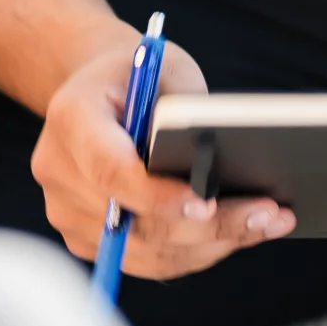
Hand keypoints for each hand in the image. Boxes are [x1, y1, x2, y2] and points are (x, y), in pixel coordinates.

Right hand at [32, 34, 294, 278]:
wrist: (101, 90)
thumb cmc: (138, 73)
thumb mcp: (164, 66)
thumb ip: (183, 110)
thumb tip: (217, 165)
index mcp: (71, 119)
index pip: (110, 172)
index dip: (156, 196)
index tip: (205, 203)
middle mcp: (58, 171)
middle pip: (135, 221)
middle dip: (208, 225)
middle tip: (268, 214)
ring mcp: (67, 212)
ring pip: (147, 250)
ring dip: (212, 244)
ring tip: (267, 223)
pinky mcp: (86, 239)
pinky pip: (146, 259)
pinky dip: (195, 251)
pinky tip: (237, 234)